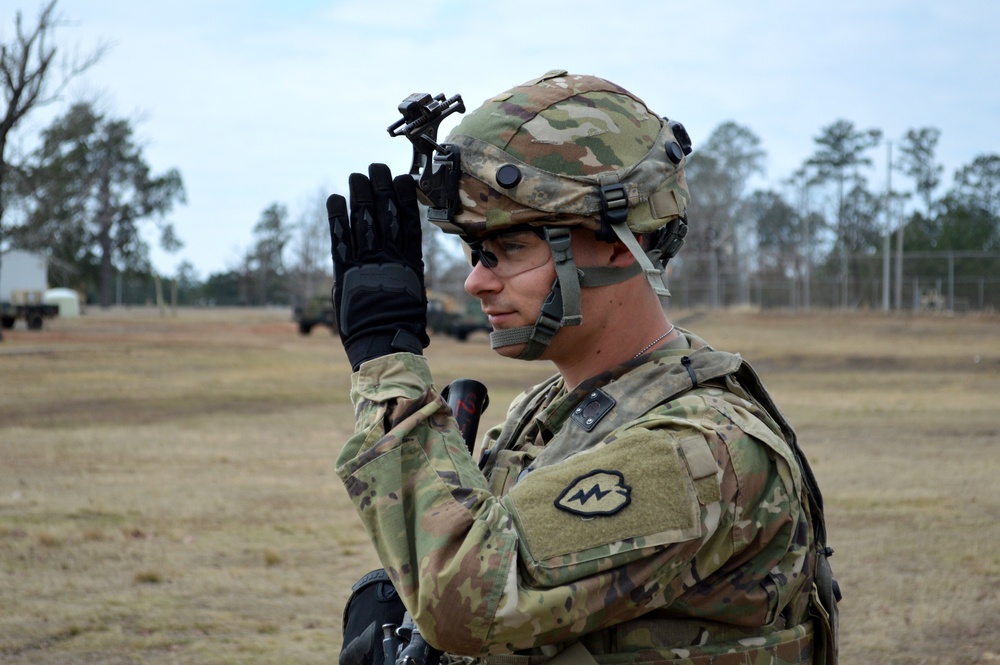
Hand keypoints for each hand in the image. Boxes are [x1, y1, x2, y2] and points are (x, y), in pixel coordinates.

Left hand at [327, 163, 428, 370]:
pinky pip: (340, 239)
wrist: (383, 344)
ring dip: (359, 195)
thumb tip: (400, 258)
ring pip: (363, 220)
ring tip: (357, 176)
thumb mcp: (412, 296)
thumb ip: (404, 273)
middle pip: (385, 215)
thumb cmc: (401, 326)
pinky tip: (334, 200)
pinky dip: (336, 218)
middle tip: (376, 168)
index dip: (405, 199)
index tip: (403, 179)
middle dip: (380, 188)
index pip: (408, 222)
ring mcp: (367, 262)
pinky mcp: (345, 272)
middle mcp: (389, 258)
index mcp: (409, 263)